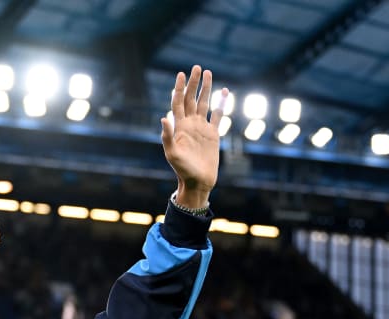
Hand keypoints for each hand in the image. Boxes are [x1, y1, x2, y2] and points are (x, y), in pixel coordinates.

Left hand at [161, 65, 227, 208]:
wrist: (198, 182)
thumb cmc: (182, 170)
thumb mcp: (172, 154)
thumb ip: (167, 136)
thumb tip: (163, 117)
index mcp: (179, 127)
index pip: (178, 102)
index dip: (179, 88)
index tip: (181, 74)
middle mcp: (190, 124)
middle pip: (191, 98)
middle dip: (193, 83)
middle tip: (196, 67)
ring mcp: (202, 128)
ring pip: (204, 103)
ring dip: (205, 89)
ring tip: (207, 73)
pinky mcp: (213, 134)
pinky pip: (218, 115)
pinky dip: (222, 103)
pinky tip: (224, 92)